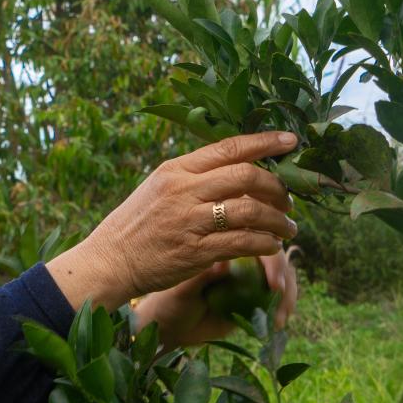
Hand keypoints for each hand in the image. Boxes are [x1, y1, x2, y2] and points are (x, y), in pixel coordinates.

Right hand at [46, 131, 299, 310]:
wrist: (110, 260)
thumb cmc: (138, 223)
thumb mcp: (160, 187)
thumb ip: (195, 176)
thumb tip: (239, 167)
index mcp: (177, 169)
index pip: (229, 147)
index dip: (265, 142)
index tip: (291, 141)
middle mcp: (184, 191)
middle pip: (246, 175)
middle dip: (277, 187)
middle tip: (289, 201)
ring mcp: (190, 221)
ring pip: (250, 211)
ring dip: (277, 219)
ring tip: (287, 227)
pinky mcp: (195, 252)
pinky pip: (243, 243)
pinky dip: (264, 243)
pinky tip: (271, 246)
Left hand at [132, 244, 300, 350]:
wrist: (170, 326)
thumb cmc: (170, 300)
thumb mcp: (182, 288)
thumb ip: (201, 276)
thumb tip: (224, 265)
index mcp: (223, 243)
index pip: (253, 237)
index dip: (267, 254)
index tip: (271, 279)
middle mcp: (240, 257)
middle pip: (274, 254)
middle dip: (282, 273)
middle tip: (278, 291)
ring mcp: (250, 278)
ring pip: (282, 277)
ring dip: (286, 294)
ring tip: (279, 316)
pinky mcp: (255, 299)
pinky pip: (277, 300)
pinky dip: (282, 309)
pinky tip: (278, 323)